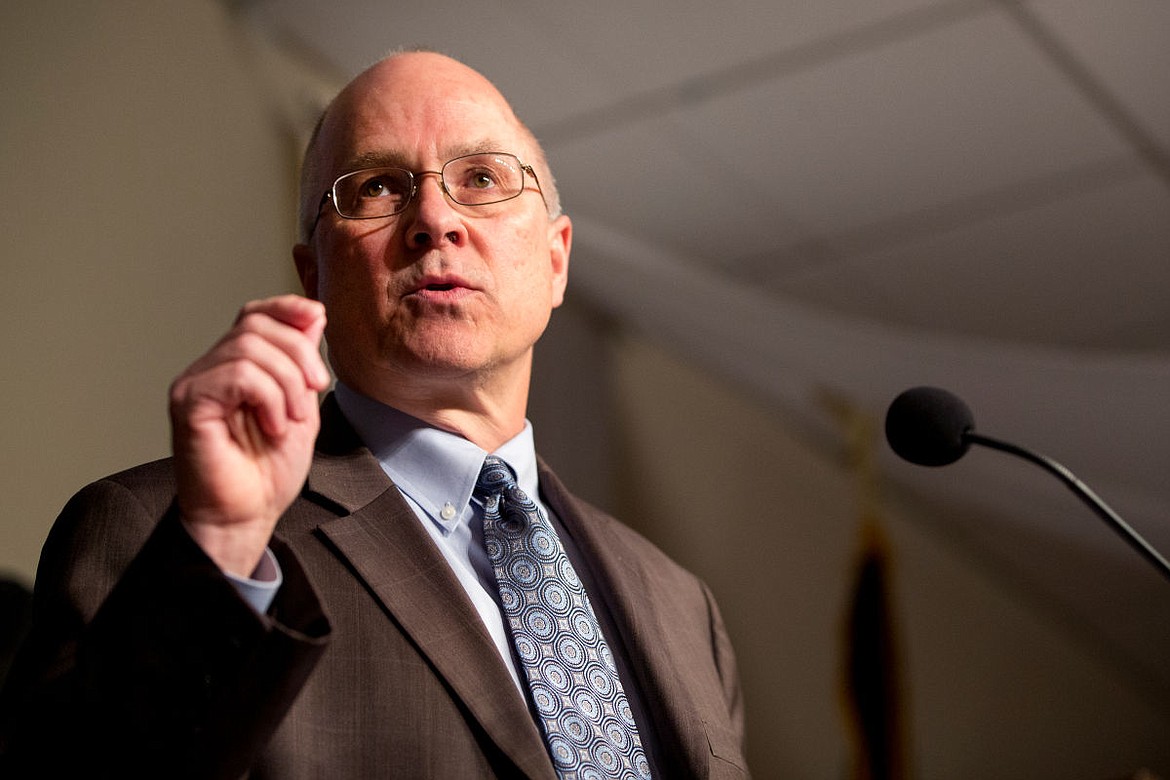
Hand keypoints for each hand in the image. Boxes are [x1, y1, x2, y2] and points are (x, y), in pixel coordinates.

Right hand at [169, 295, 329, 576]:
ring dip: (287, 383)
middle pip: (256, 326)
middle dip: (299, 353)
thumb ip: (303, 364)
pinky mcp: (189, 402)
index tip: (317, 317)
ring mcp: (195, 384)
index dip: (286, 307)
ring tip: (289, 420)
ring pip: (249, 348)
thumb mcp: (301, 407)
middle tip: (316, 390)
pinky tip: (273, 426)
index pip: (254, 314)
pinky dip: (268, 397)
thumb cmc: (268, 472)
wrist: (246, 516)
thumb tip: (314, 315)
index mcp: (235, 367)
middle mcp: (210, 369)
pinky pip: (238, 374)